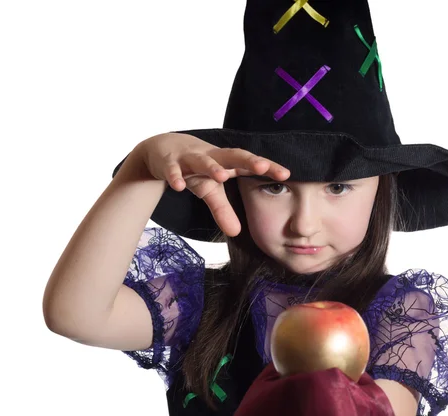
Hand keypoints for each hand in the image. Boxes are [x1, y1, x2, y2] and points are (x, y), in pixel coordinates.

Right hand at [134, 133, 289, 235]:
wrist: (161, 150)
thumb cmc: (194, 169)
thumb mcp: (209, 190)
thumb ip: (223, 210)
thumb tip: (237, 233)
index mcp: (225, 162)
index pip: (249, 164)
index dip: (267, 168)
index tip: (286, 175)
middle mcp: (210, 157)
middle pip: (232, 156)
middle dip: (247, 160)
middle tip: (263, 166)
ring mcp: (189, 158)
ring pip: (202, 161)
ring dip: (211, 167)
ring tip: (221, 176)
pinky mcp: (169, 162)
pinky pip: (172, 169)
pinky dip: (175, 176)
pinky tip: (178, 186)